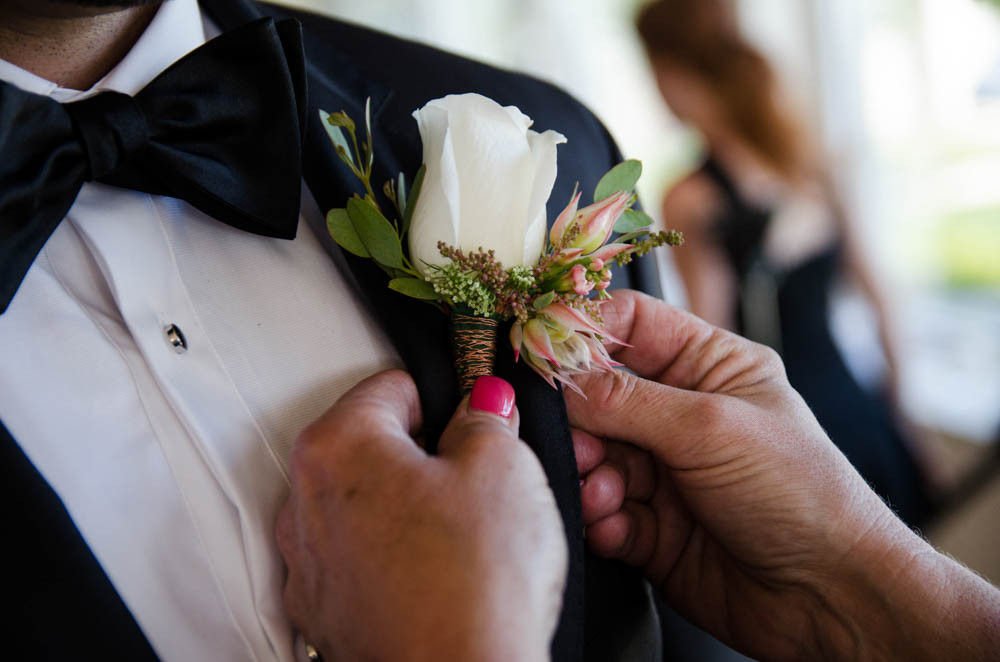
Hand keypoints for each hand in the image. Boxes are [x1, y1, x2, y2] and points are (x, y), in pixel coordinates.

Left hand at [277, 372, 565, 661]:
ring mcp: (308, 566)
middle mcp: (304, 503)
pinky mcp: (324, 615)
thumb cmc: (474, 585)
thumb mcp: (503, 467)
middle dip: (422, 454)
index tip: (472, 416)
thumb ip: (485, 418)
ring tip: (460, 536)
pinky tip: (437, 575)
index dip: (444, 398)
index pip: (390, 387)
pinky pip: (358, 562)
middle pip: (369, 446)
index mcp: (338, 447)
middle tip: (475, 478)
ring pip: (363, 505)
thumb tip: (481, 405)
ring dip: (404, 507)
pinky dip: (391, 559)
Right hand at [567, 290, 999, 660]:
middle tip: (579, 444)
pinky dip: (601, 519)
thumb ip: (626, 400)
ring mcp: (666, 471)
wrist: (830, 596)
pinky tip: (619, 527)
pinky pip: (602, 511)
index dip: (584, 332)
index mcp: (710, 367)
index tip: (542, 351)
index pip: (631, 325)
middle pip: (599, 396)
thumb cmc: (802, 494)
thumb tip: (559, 376)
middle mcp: (683, 414)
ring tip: (607, 494)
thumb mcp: (711, 427)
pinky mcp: (653, 525)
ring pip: (594, 457)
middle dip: (582, 422)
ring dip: (591, 475)